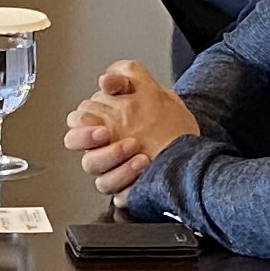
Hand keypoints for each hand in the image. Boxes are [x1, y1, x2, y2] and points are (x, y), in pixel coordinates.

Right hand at [63, 61, 191, 196]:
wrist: (194, 152)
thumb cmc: (172, 125)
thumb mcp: (152, 91)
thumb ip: (127, 77)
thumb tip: (106, 78)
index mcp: (104, 125)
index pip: (76, 122)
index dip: (82, 123)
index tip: (100, 123)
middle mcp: (104, 149)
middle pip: (75, 147)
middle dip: (87, 139)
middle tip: (106, 133)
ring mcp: (114, 171)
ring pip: (94, 170)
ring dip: (112, 158)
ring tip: (136, 149)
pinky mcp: (126, 191)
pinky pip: (115, 193)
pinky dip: (127, 179)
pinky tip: (143, 167)